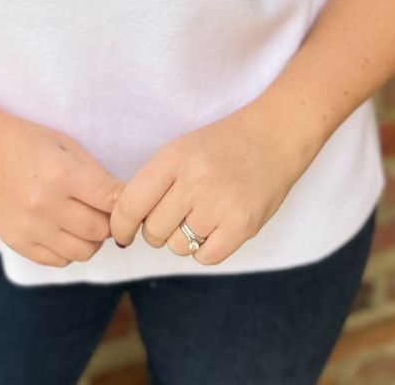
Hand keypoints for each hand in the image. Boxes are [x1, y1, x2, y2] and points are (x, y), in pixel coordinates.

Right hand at [0, 109, 124, 267]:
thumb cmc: (25, 140)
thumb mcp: (64, 143)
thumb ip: (95, 173)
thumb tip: (122, 200)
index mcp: (61, 174)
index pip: (111, 200)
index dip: (126, 202)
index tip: (129, 200)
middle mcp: (45, 205)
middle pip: (101, 231)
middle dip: (110, 221)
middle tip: (104, 208)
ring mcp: (29, 228)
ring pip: (83, 252)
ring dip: (92, 238)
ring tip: (84, 219)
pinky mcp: (17, 243)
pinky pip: (59, 261)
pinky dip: (69, 249)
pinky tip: (63, 228)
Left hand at [109, 104, 319, 265]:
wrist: (273, 137)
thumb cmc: (220, 146)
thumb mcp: (181, 149)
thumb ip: (153, 183)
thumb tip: (124, 224)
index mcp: (174, 157)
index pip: (130, 204)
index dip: (120, 226)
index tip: (122, 233)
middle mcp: (195, 180)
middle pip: (153, 231)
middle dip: (156, 231)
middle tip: (172, 216)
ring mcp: (221, 204)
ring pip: (178, 246)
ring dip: (183, 239)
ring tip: (200, 215)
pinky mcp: (243, 225)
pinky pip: (205, 257)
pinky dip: (205, 249)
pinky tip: (214, 228)